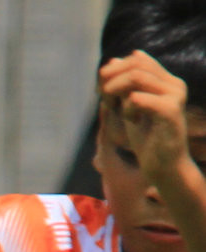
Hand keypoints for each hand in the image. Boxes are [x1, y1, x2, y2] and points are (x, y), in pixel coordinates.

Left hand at [102, 52, 197, 187]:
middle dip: (111, 79)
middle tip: (104, 98)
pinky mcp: (170, 111)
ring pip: (136, 77)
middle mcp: (173, 84)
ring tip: (113, 107)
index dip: (114, 70)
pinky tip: (131, 120)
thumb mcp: (129, 108)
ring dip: (115, 90)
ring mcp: (174, 96)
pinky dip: (126, 108)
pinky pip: (138, 98)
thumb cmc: (147, 139)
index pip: (137, 59)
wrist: (163, 166)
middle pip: (136, 64)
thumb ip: (122, 86)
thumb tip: (112, 61)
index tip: (103, 90)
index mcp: (165, 81)